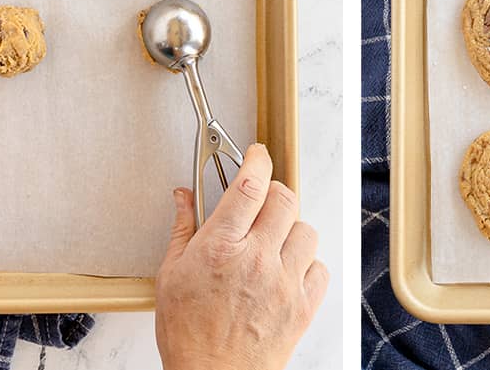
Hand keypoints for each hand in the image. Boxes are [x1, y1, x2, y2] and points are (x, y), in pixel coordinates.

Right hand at [155, 143, 327, 369]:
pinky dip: (306, 264)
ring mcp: (284, 283)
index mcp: (221, 248)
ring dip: (290, 229)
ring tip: (271, 243)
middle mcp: (257, 260)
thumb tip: (182, 196)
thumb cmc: (189, 335)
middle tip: (261, 202)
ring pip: (306, 230)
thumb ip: (183, 229)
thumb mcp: (170, 275)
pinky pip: (319, 267)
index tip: (257, 154)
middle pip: (285, 199)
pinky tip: (286, 271)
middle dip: (273, 193)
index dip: (257, 161)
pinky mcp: (302, 306)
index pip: (250, 185)